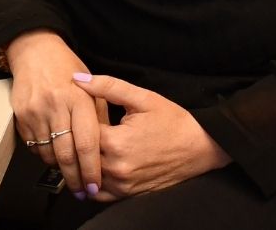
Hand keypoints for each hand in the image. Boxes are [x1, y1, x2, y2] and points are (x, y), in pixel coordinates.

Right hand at [5, 31, 106, 198]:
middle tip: (82, 191)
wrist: (35, 51)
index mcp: (79, 98)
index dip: (91, 169)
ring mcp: (36, 110)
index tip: (95, 186)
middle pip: (66, 154)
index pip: (87, 143)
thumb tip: (104, 150)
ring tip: (69, 174)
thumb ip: (98, 116)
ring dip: (59, 169)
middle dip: (75, 178)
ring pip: (48, 154)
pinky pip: (34, 145)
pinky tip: (53, 155)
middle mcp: (56, 105)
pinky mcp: (21, 114)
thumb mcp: (90, 86)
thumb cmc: (67, 68)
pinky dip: (44, 155)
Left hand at [73, 73, 230, 201]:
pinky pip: (101, 194)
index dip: (74, 121)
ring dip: (81, 163)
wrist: (202, 147)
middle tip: (74, 128)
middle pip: (80, 156)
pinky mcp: (130, 194)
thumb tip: (78, 80)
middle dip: (75, 142)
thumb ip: (108, 87)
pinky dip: (92, 183)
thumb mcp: (142, 98)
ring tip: (80, 146)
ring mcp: (123, 184)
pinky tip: (93, 167)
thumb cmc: (173, 121)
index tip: (75, 112)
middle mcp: (117, 168)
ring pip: (87, 177)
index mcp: (116, 142)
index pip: (78, 132)